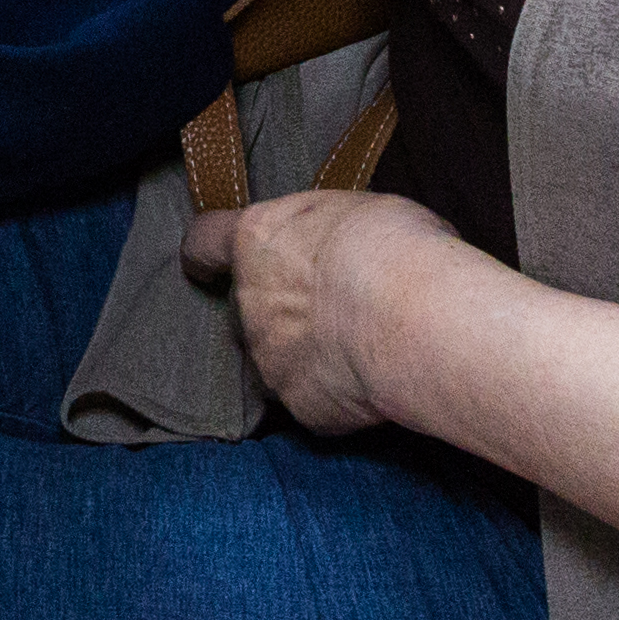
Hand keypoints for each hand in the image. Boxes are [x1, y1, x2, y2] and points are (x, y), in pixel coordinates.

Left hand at [180, 188, 460, 434]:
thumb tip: (340, 249)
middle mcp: (249, 301)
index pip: (205, 242)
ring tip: (357, 350)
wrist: (413, 320)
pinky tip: (372, 385)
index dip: (206, 255)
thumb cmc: (392, 247)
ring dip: (304, 357)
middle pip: (245, 308)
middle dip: (277, 312)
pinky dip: (337, 397)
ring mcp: (269, 358)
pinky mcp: (300, 407)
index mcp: (258, 240)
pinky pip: (313, 402)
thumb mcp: (356, 212)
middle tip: (329, 310)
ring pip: (275, 360)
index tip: (207, 265)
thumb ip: (326, 236)